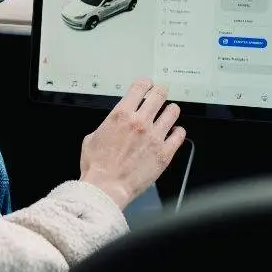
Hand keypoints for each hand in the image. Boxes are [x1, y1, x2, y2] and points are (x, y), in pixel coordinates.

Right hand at [79, 79, 186, 208]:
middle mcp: (140, 122)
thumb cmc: (97, 167)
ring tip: (169, 112)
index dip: (145, 84)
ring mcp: (155, 136)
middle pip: (159, 95)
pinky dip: (178, 132)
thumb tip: (112, 125)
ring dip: (171, 110)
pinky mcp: (165, 152)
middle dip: (160, 91)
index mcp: (121, 115)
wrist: (106, 187)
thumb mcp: (92, 138)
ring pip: (172, 112)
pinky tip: (175, 133)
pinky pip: (179, 135)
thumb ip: (107, 126)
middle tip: (160, 94)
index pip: (140, 87)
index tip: (147, 85)